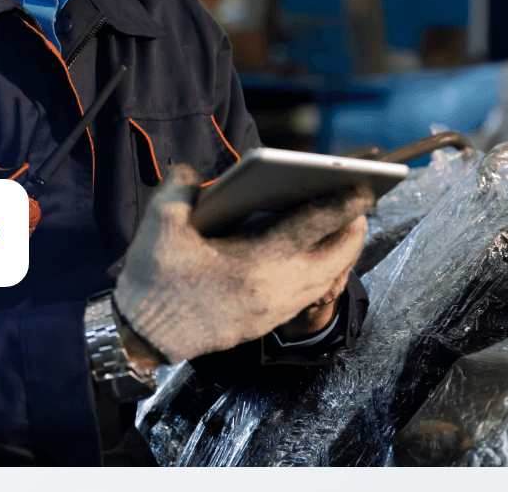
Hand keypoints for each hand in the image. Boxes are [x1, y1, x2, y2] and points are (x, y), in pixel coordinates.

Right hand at [113, 166, 370, 363]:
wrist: (142, 335)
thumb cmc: (154, 278)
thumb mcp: (160, 221)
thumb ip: (181, 185)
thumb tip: (196, 172)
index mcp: (254, 262)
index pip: (311, 228)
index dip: (341, 205)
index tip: (365, 187)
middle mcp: (274, 290)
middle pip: (335, 259)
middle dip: (352, 229)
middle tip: (358, 202)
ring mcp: (273, 310)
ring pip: (327, 280)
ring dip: (340, 252)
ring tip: (343, 224)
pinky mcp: (266, 323)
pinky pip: (310, 294)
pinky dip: (322, 271)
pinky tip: (315, 253)